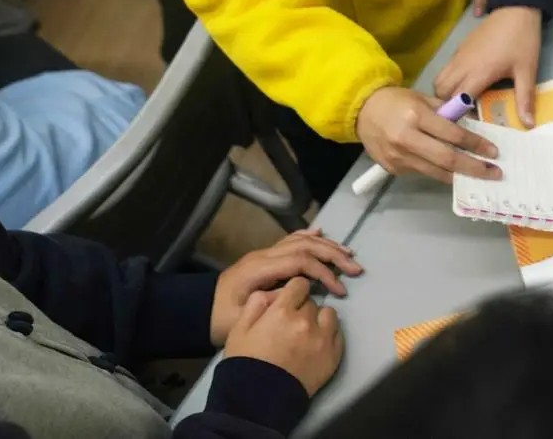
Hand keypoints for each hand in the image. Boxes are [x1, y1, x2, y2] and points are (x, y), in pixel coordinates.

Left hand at [210, 229, 362, 344]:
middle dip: (332, 255)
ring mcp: (264, 253)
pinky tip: (321, 234)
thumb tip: (299, 290)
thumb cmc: (220, 319)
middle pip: (305, 246)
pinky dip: (308, 236)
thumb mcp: (243, 318)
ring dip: (326, 246)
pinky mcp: (265, 257)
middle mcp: (264, 255)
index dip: (324, 272)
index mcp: (259, 268)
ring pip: (300, 240)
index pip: (300, 261)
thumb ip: (271, 301)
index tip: (339, 289)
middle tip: (355, 269)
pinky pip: (290, 241)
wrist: (198, 311)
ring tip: (348, 255)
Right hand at [224, 277, 342, 397]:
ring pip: (329, 314)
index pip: (300, 284)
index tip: (290, 300)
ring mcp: (323, 339)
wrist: (258, 400)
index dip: (294, 291)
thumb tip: (271, 292)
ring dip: (319, 320)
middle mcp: (306, 321)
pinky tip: (316, 344)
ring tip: (307, 333)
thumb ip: (256, 304)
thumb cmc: (246, 363)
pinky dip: (329, 335)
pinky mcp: (333, 356)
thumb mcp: (239, 330)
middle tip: (292, 324)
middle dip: (302, 309)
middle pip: (312, 302)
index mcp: (282, 312)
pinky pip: (338, 334)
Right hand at [355, 86, 501, 182]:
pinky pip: (423, 173)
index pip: (453, 134)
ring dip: (460, 176)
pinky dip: (440, 173)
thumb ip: (446, 113)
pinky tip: (454, 173)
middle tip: (494, 173)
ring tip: (479, 177)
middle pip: (447, 159)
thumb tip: (472, 125)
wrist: (362, 111)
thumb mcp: (423, 98)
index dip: (476, 144)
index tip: (493, 152)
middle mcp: (407, 139)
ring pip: (436, 172)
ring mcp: (398, 157)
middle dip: (474, 168)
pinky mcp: (393, 169)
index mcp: (416, 116)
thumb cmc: (397, 101)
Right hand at [434, 7, 541, 125]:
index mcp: (478, 73)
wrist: (516, 9)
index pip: (457, 101)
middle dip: (448, 106)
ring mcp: (458, 55)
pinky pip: (446, 69)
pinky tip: (466, 84)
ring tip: (464, 101)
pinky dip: (449, 81)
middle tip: (465, 115)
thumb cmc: (522, 40)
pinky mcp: (459, 48)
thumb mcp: (527, 70)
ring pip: (440, 80)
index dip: (459, 115)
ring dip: (446, 93)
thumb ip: (525, 98)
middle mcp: (462, 65)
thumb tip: (528, 125)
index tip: (467, 126)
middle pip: (441, 92)